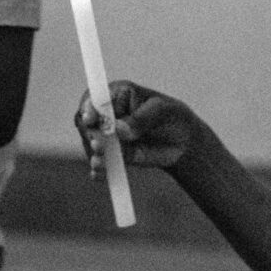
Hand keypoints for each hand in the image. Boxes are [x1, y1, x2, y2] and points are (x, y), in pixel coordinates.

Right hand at [81, 81, 198, 173]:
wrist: (182, 141)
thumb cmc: (171, 117)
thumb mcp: (162, 112)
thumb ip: (141, 119)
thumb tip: (119, 129)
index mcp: (118, 94)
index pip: (96, 98)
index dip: (89, 108)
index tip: (90, 119)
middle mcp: (107, 115)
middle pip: (88, 124)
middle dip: (91, 135)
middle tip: (99, 146)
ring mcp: (107, 136)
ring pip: (92, 145)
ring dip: (94, 155)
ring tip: (100, 164)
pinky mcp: (112, 155)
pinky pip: (101, 163)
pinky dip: (99, 170)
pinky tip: (99, 175)